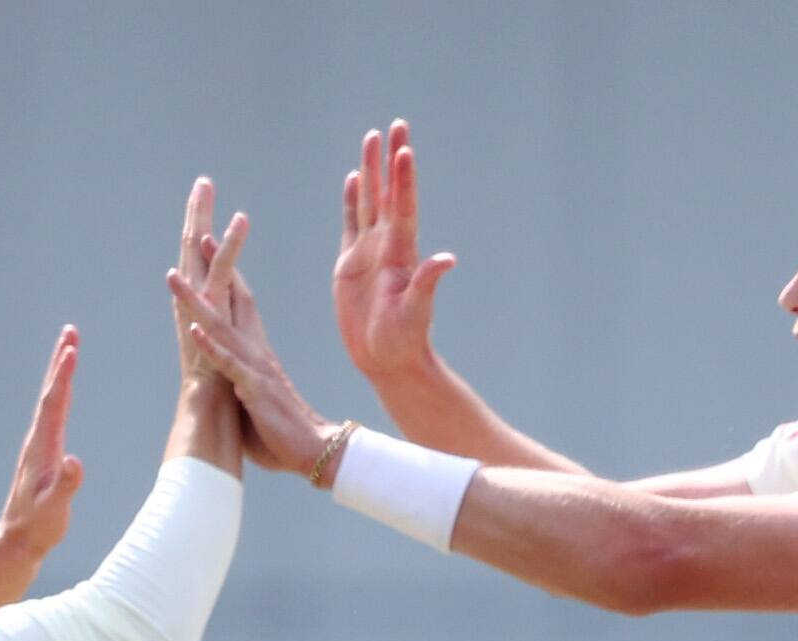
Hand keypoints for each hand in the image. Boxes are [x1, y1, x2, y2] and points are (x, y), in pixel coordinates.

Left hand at [0, 328, 87, 564]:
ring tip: (70, 349)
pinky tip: (65, 390)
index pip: (54, 404)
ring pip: (51, 400)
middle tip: (70, 331)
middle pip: (51, 392)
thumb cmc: (38, 526)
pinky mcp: (43, 453)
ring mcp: (39, 445)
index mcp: (42, 447)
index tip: (71, 349)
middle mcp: (38, 440)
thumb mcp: (55, 509)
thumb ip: (66, 485)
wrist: (19, 540)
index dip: (63, 376)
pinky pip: (54, 413)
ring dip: (60, 373)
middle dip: (61, 361)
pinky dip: (61, 394)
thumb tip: (76, 462)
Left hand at [167, 216, 334, 476]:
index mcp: (257, 352)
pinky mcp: (254, 389)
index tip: (211, 243)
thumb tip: (226, 383)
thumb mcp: (256, 401)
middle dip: (215, 268)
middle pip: (233, 301)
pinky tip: (194, 330)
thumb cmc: (285, 431)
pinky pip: (229, 364)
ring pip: (221, 326)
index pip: (242, 303)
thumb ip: (240, 384)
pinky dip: (211, 347)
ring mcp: (254, 368)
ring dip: (195, 302)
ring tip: (172, 277)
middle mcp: (256, 351)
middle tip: (199, 234)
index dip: (227, 272)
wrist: (317, 451)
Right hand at [335, 120, 457, 390]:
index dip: (403, 177)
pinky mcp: (349, 263)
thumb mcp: (417, 312)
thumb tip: (447, 260)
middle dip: (389, 159)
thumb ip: (427, 284)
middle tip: (396, 125)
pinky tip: (352, 180)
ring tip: (371, 139)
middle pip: (387, 192)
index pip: (403, 205)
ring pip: (368, 201)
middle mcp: (387, 245)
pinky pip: (350, 222)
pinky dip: (351, 199)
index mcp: (401, 252)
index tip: (405, 147)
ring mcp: (368, 251)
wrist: (386, 360)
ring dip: (370, 171)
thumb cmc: (403, 340)